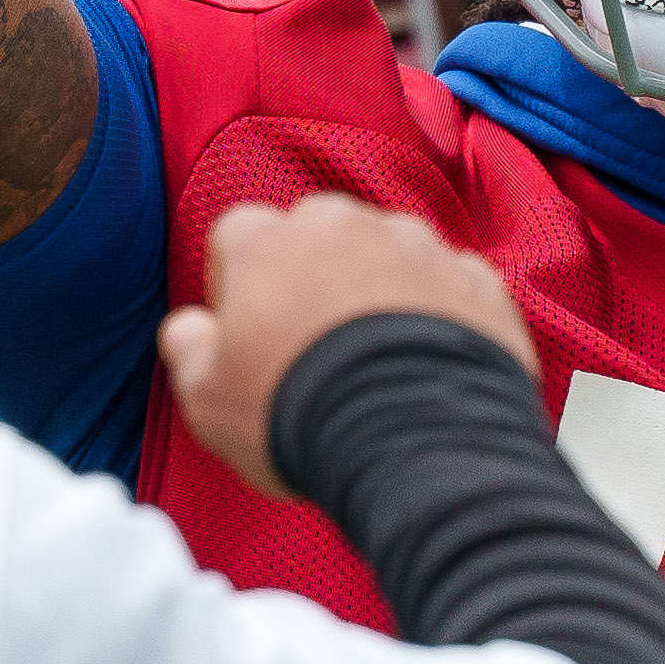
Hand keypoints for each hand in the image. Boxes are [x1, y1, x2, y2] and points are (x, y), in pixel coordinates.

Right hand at [153, 195, 540, 498]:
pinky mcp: (476, 280)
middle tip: (315, 338)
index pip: (238, 233)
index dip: (238, 279)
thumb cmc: (296, 413)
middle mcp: (343, 225)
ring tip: (379, 354)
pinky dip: (442, 309)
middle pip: (318, 229)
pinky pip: (451, 282)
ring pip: (390, 247)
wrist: (415, 438)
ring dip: (381, 283)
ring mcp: (417, 246)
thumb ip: (188, 349)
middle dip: (314, 269)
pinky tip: (431, 359)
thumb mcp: (207, 398)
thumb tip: (188, 328)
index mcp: (266, 242)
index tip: (248, 327)